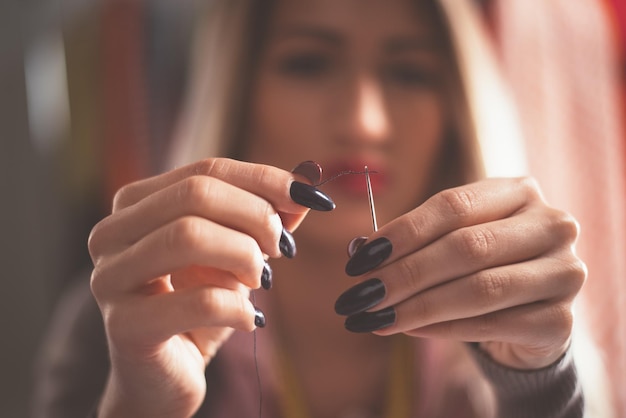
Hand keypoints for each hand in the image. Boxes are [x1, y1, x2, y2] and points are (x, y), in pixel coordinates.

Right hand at [88, 158, 327, 416]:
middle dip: (255, 216)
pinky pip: (199, 301)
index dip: (264, 179)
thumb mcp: (235, 253)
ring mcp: (110, 278)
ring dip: (244, 256)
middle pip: (195, 194)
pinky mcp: (125, 327)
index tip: (309, 197)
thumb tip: (309, 176)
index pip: (207, 171)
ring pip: (188, 236)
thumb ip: (266, 216)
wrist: (168, 373)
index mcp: (135, 204)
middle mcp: (111, 233)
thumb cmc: (200, 306)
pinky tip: (251, 320)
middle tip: (282, 248)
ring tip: (262, 280)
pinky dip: (239, 308)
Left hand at [335, 177, 585, 369]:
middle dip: (405, 274)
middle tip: (361, 295)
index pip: (453, 206)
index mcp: (520, 192)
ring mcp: (564, 272)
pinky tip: (411, 329)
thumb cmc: (483, 268)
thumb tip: (358, 251)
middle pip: (466, 247)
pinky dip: (443, 329)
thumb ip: (413, 243)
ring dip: (417, 306)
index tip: (358, 259)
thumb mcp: (451, 242)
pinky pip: (491, 325)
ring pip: (479, 289)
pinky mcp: (562, 321)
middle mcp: (551, 225)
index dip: (402, 232)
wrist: (531, 316)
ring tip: (375, 316)